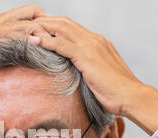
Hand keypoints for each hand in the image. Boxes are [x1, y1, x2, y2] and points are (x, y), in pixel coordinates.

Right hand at [0, 4, 49, 102]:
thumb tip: (6, 74)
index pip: (13, 19)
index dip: (33, 21)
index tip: (50, 33)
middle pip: (19, 13)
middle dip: (41, 18)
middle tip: (58, 31)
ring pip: (15, 22)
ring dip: (36, 28)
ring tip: (55, 37)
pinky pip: (5, 35)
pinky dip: (22, 37)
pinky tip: (37, 43)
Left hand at [32, 16, 157, 134]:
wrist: (131, 97)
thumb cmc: (117, 92)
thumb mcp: (100, 76)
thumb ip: (89, 70)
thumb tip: (78, 77)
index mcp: (98, 43)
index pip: (73, 28)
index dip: (55, 26)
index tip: (40, 29)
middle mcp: (95, 40)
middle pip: (65, 23)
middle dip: (46, 21)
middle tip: (29, 23)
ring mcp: (91, 46)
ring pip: (62, 28)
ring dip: (43, 27)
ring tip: (26, 29)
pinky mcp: (87, 57)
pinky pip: (62, 45)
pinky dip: (47, 41)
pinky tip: (34, 41)